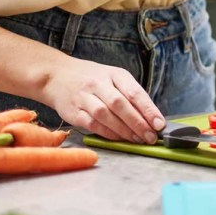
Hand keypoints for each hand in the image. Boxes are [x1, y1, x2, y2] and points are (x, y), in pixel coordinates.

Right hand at [40, 56, 164, 143]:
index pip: (134, 92)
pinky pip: (92, 124)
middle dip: (138, 123)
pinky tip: (119, 138)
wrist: (56, 75)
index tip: (159, 124)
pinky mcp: (72, 111)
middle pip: (120, 104)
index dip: (148, 110)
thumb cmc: (93, 79)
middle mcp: (99, 84)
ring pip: (105, 115)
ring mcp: (84, 97)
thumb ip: (131, 94)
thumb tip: (151, 116)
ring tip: (138, 139)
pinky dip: (108, 133)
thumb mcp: (114, 78)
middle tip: (151, 136)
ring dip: (124, 130)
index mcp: (115, 74)